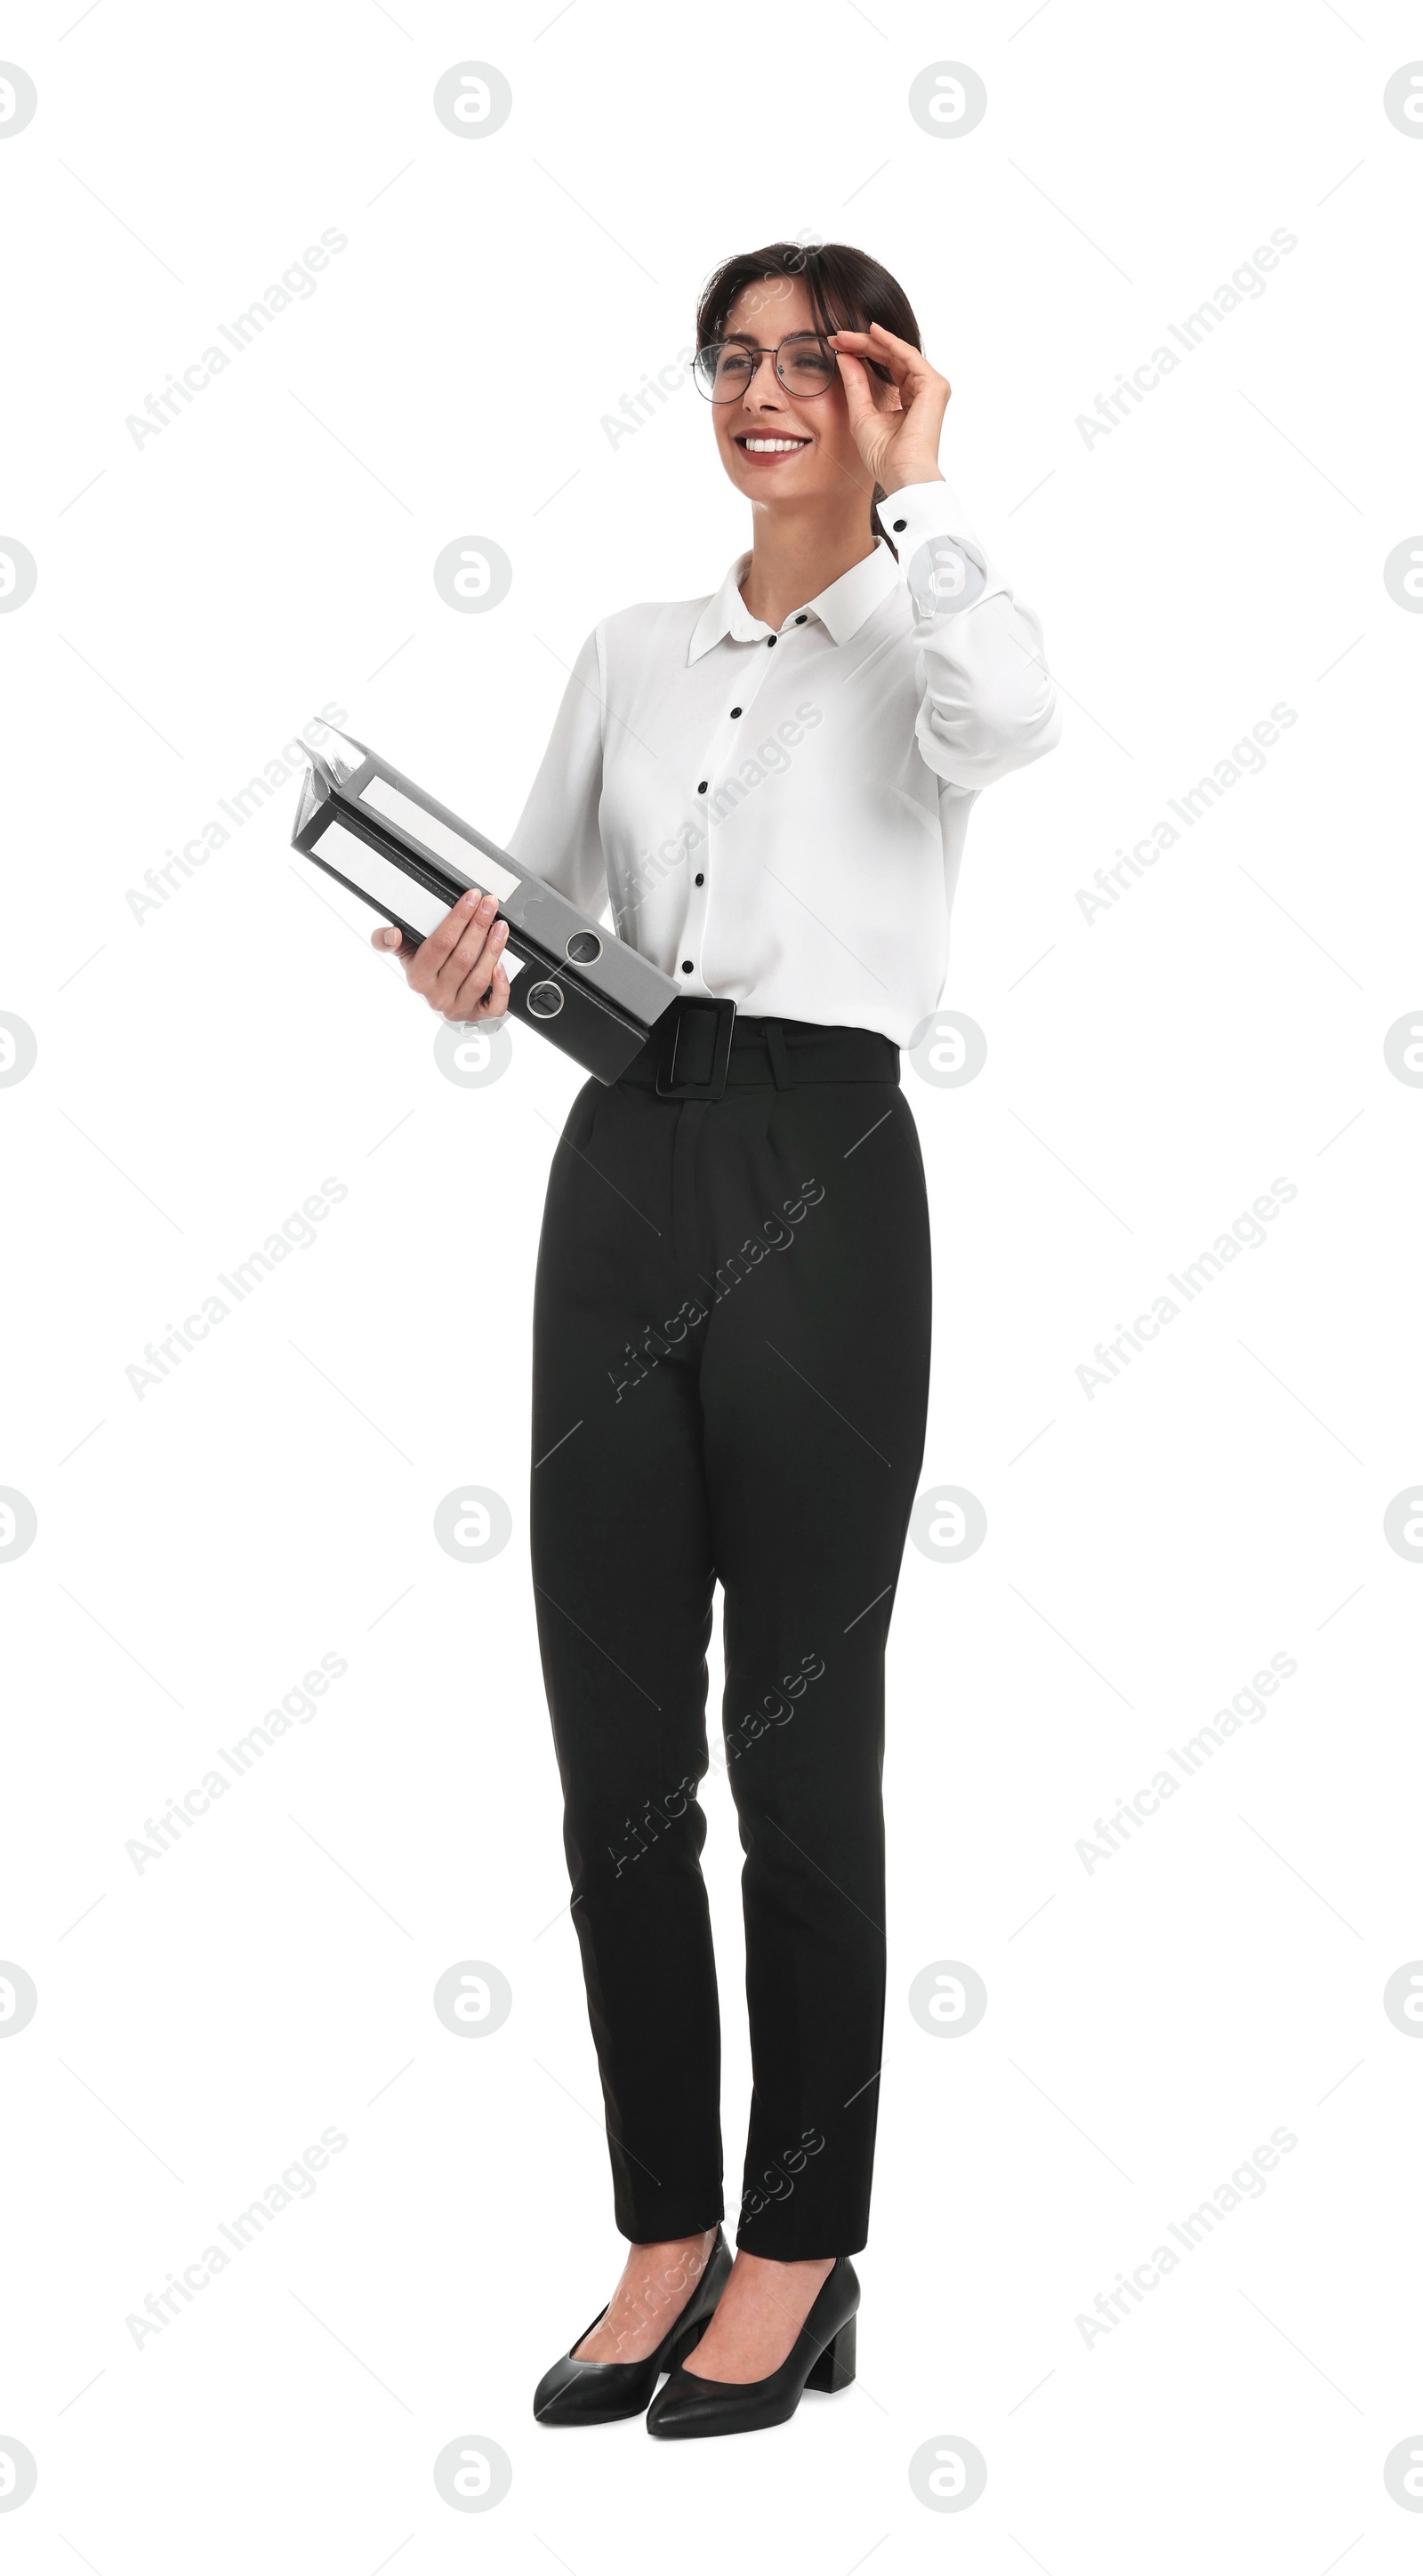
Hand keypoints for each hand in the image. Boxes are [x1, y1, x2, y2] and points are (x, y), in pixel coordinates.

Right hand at [372, 886, 509, 1020]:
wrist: (438, 998)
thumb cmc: (425, 970)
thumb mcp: (404, 953)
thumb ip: (388, 941)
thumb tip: (390, 934)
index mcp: (418, 977)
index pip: (440, 944)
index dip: (458, 919)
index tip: (471, 898)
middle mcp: (437, 995)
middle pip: (463, 958)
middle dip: (479, 926)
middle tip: (489, 905)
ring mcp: (458, 1007)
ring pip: (479, 978)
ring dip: (493, 948)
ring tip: (500, 926)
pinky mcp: (477, 1016)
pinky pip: (494, 1006)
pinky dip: (501, 986)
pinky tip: (502, 966)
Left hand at [829, 322, 950, 493]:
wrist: (901, 475)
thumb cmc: (884, 457)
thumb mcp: (861, 415)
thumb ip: (855, 384)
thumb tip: (845, 356)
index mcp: (909, 400)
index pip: (885, 367)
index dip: (862, 354)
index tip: (837, 346)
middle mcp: (922, 391)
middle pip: (891, 357)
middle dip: (864, 344)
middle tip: (838, 336)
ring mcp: (931, 387)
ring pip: (898, 353)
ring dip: (872, 341)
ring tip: (846, 335)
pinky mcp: (934, 386)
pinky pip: (908, 356)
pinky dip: (890, 343)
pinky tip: (872, 333)